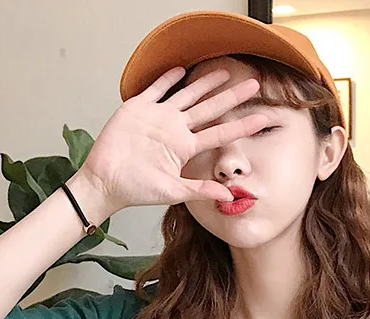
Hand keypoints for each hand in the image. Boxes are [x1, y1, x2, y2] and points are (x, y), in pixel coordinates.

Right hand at [79, 66, 269, 209]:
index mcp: (185, 148)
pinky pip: (156, 89)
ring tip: (224, 71)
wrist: (106, 181)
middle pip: (210, 108)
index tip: (263, 118)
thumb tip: (227, 196)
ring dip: (205, 82)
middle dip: (232, 96)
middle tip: (253, 85)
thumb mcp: (172, 191)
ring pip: (187, 95)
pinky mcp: (138, 108)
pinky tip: (180, 70)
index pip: (221, 133)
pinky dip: (168, 79)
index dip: (242, 125)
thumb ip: (200, 191)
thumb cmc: (136, 189)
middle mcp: (175, 130)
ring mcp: (158, 117)